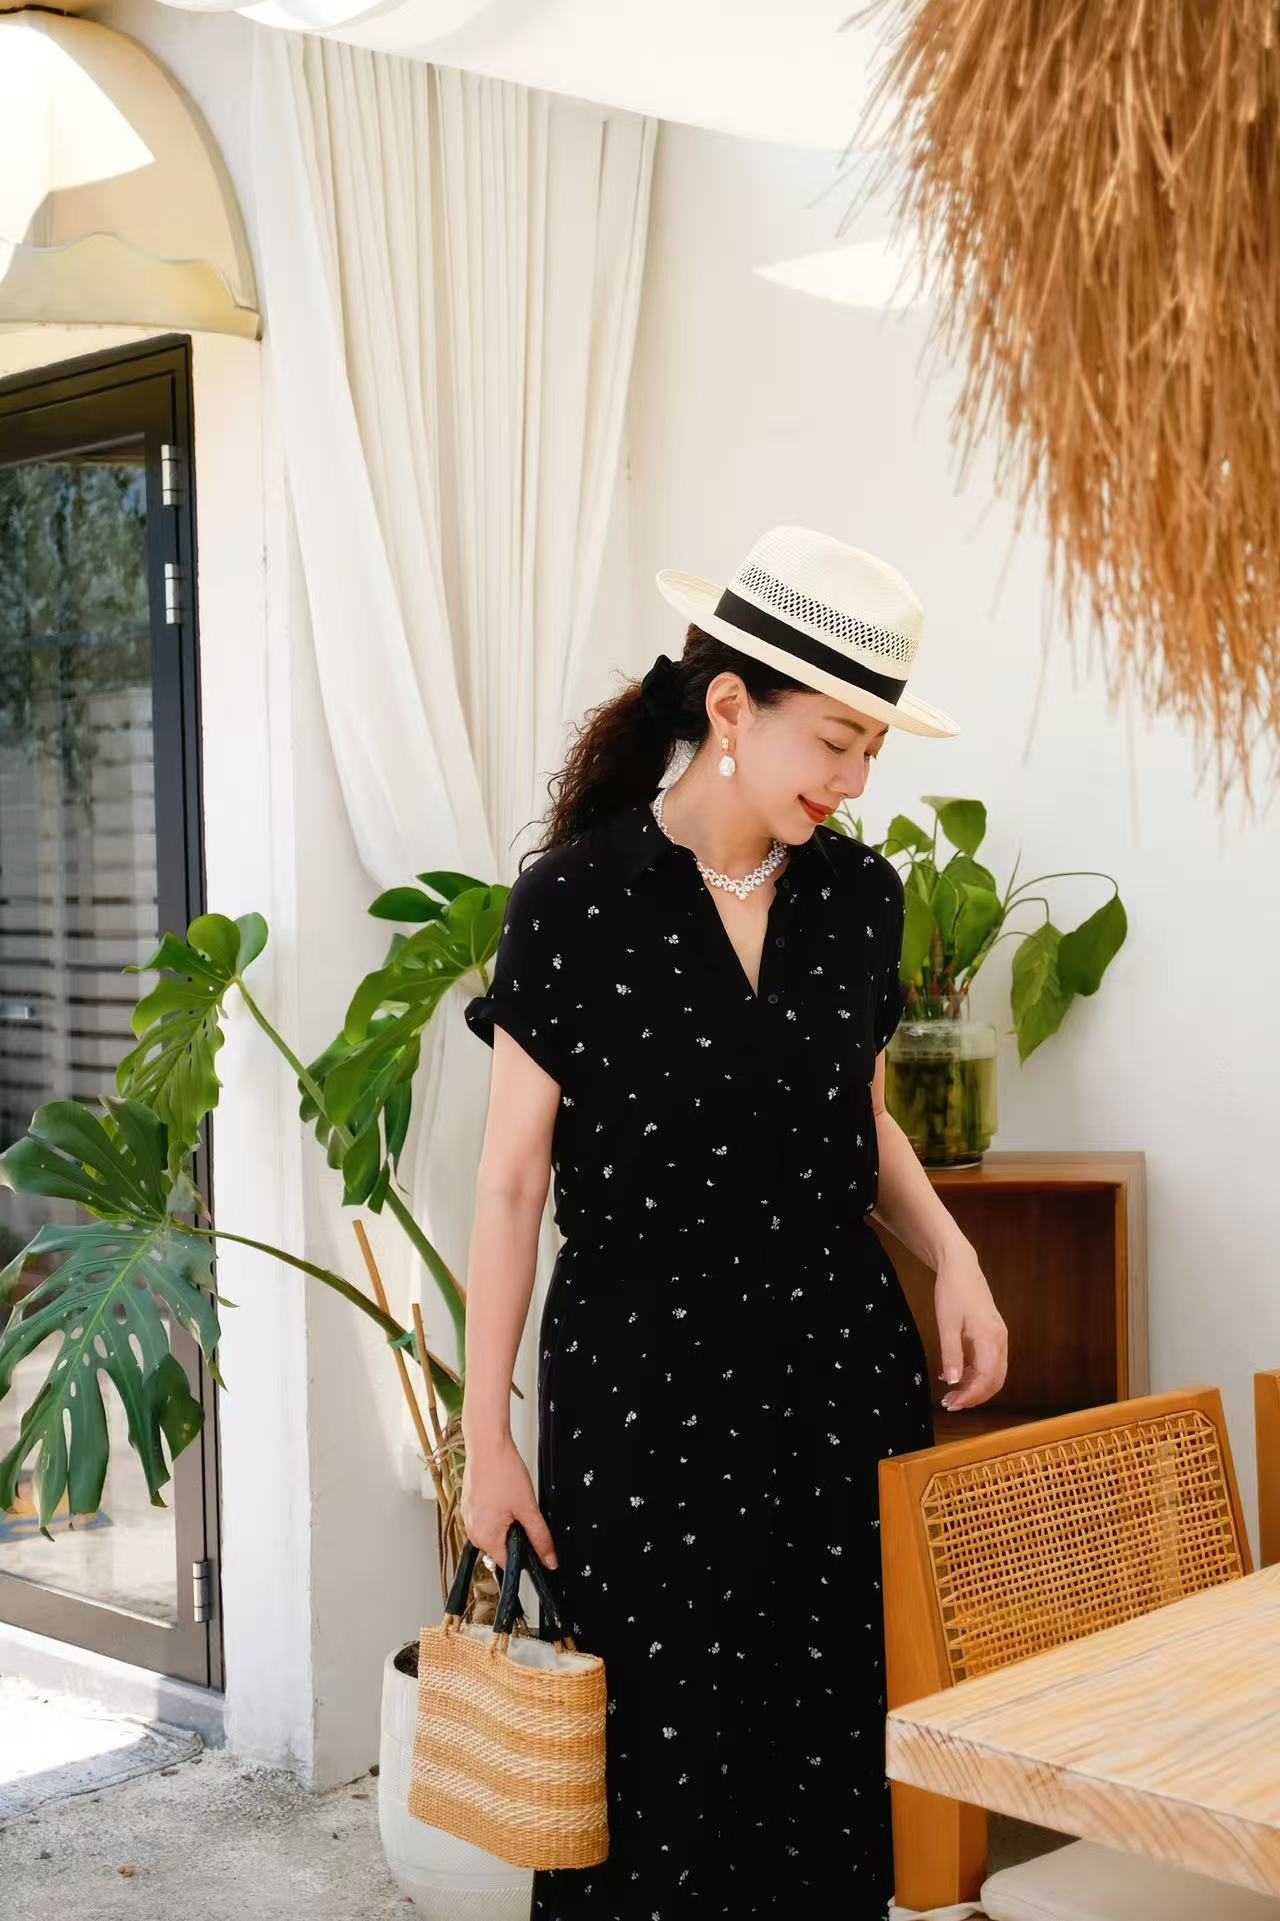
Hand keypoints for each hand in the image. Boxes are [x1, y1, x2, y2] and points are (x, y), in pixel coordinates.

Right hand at [461, 1432, 558, 1572]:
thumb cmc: (503, 1471)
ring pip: (493, 1532)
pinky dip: (496, 1512)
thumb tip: (549, 1560)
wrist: (487, 1445)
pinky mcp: (468, 1506)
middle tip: (521, 1511)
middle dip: (514, 1535)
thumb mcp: (528, 1508)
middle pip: (500, 1548)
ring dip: (505, 1523)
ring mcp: (468, 1518)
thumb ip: (540, 1538)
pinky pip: (485, 1519)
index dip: (524, 1555)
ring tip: (511, 1499)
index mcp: (485, 1536)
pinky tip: (502, 1494)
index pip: (507, 1563)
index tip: (531, 1539)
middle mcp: (472, 1531)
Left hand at [933, 1245, 1007, 1411]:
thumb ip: (951, 1354)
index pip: (986, 1378)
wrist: (961, 1266)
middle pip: (995, 1380)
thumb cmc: (952, 1292)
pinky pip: (989, 1362)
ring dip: (975, 1387)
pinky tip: (955, 1375)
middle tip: (950, 1404)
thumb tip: (952, 1382)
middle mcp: (1000, 1340)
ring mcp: (999, 1337)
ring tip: (951, 1394)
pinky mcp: (993, 1335)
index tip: (951, 1404)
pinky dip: (975, 1374)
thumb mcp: (946, 1324)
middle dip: (974, 1396)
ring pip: (994, 1373)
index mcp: (990, 1337)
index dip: (970, 1396)